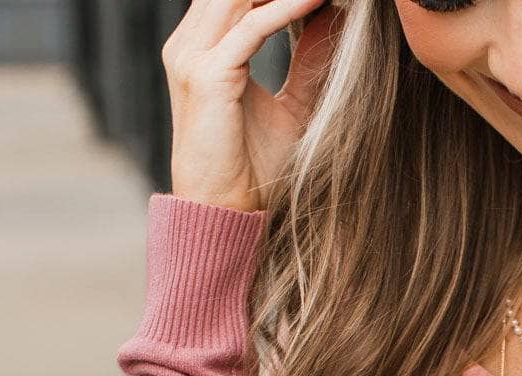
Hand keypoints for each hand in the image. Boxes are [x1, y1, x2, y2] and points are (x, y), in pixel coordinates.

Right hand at [163, 0, 346, 212]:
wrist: (222, 209)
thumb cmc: (251, 169)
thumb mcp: (291, 108)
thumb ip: (308, 65)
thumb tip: (332, 22)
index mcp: (200, 47)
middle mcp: (189, 44)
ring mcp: (192, 57)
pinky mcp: (207, 75)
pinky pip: (252, 27)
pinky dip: (286, 10)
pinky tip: (316, 3)